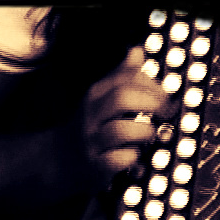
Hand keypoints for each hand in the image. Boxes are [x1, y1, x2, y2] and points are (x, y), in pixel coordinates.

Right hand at [81, 46, 174, 182]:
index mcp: (95, 96)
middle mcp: (91, 116)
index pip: (127, 77)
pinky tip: (133, 156)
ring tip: (148, 135)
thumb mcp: (98, 98)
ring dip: (144, 132)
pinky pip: (117, 160)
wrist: (54, 162)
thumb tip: (137, 52)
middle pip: (122, 98)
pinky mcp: (94, 167)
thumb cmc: (87, 128)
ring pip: (121, 130)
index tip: (164, 95)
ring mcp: (91, 142)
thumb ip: (120, 75)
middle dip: (152, 103)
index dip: (153, 84)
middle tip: (164, 113)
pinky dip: (131, 158)